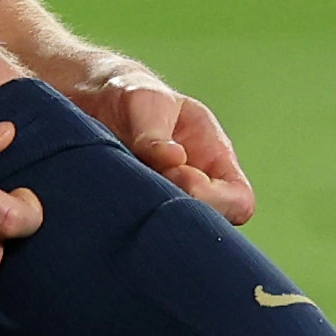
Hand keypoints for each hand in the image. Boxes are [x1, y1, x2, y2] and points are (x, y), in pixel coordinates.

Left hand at [83, 66, 254, 224]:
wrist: (96, 104)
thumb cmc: (132, 97)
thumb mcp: (144, 103)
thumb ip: (155, 132)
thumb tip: (173, 159)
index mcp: (214, 158)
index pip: (239, 200)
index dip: (214, 198)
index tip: (177, 175)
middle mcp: (198, 187)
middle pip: (210, 225)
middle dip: (179, 210)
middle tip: (144, 183)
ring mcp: (169, 204)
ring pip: (176, 234)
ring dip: (151, 220)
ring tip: (125, 190)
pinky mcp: (140, 216)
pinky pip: (146, 237)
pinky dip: (131, 228)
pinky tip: (112, 208)